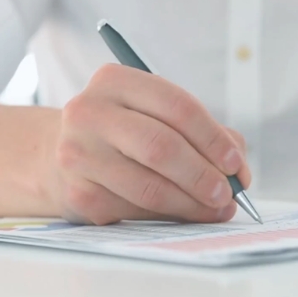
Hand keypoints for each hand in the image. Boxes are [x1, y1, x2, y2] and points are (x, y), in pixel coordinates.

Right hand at [47, 64, 249, 224]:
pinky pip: (134, 210)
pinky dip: (167, 216)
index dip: (213, 138)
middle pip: (162, 146)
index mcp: (114, 81)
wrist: (58, 155)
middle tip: (227, 193)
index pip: (177, 106)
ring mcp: (79, 153)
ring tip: (214, 208)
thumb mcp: (154, 114)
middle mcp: (89, 111)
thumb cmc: (122, 132)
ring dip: (190, 203)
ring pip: (149, 186)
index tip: (235, 163)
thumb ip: (203, 134)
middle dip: (203, 174)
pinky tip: (182, 214)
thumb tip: (238, 172)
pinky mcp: (78, 192)